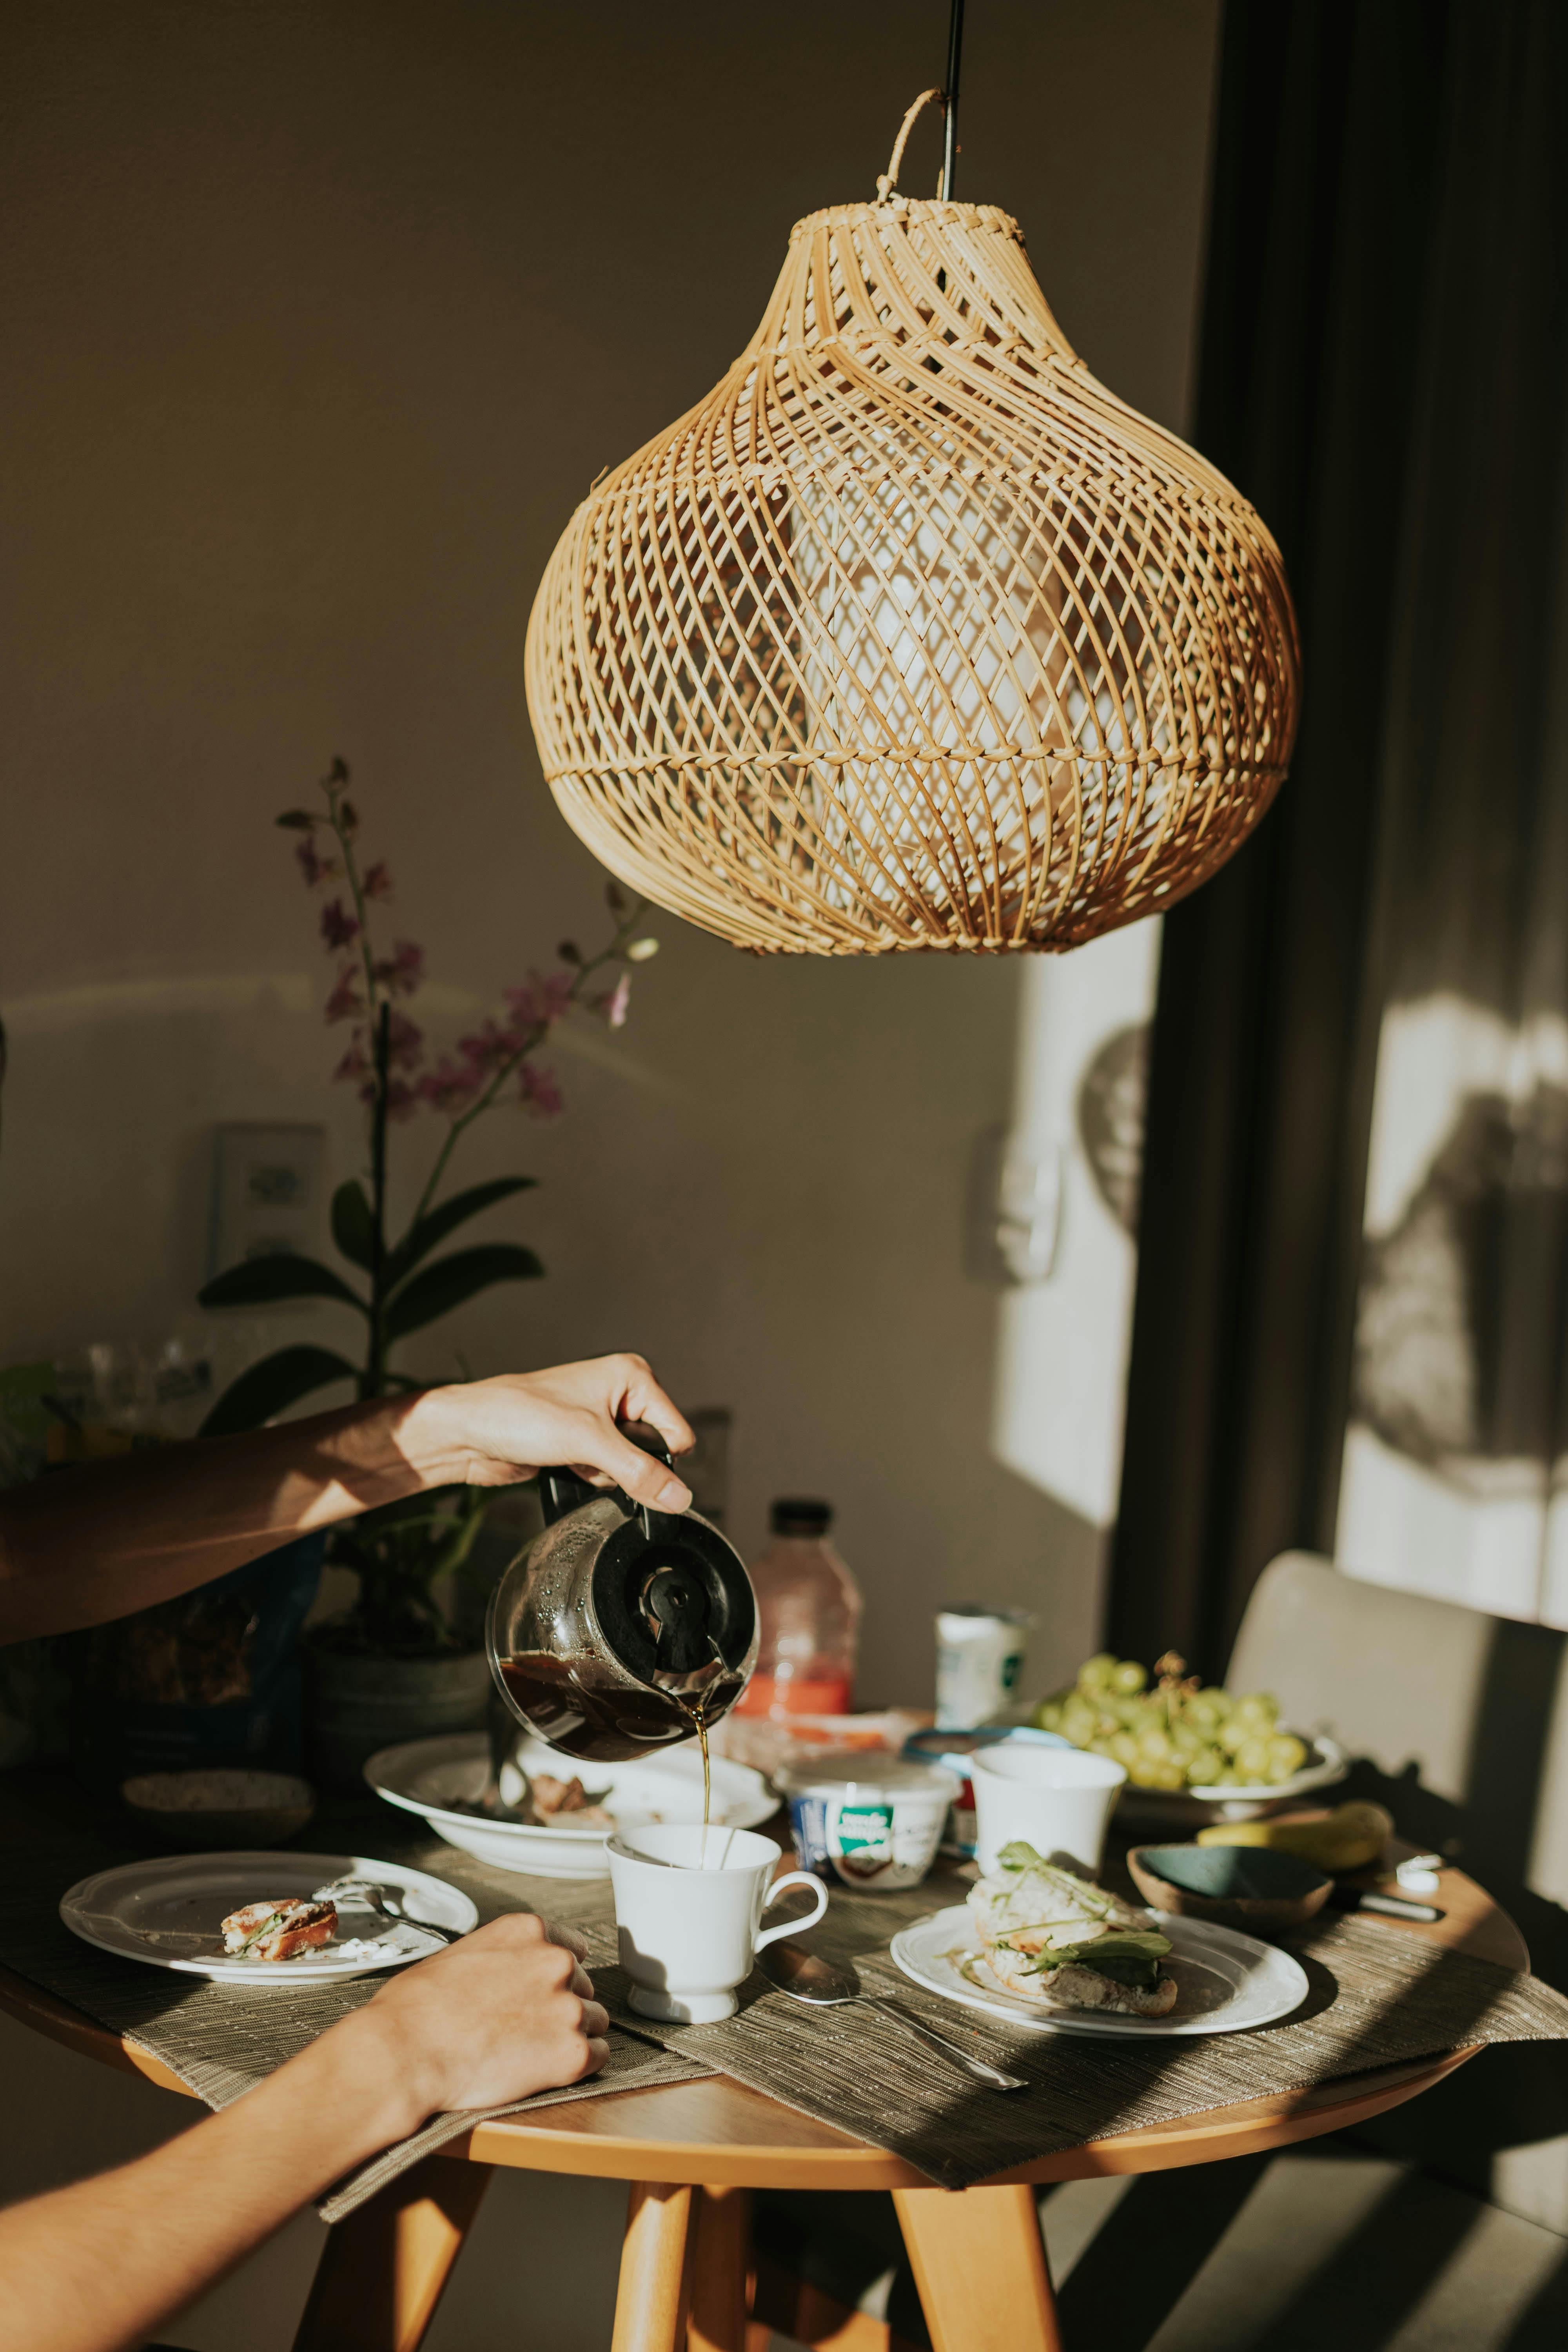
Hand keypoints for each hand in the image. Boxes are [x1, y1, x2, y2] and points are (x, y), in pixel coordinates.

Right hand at [341, 1913, 609, 2131]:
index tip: (539, 1993)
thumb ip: (505, 1955)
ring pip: (592, 2020)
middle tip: (523, 2028)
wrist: (406, 2053)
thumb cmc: (418, 2008)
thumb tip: (512, 1970)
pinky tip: (545, 2069)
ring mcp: (568, 2007)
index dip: (554, 1976)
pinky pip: (599, 2056)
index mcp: (530, 1931)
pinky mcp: (572, 2052)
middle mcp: (556, 1962)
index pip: (573, 1948)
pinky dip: (578, 2065)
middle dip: (559, 2006)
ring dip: (568, 2035)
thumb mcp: (464, 1954)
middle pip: (582, 1986)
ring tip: (528, 2051)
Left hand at [409, 1354, 694, 1510]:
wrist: (470, 1433)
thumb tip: (679, 1496)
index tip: (630, 1467)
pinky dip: (591, 1476)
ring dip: (605, 1473)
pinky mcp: (582, 1442)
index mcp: (632, 1376)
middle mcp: (619, 1393)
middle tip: (595, 1457)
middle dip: (626, 1467)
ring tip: (575, 1457)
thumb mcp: (589, 1443)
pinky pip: (606, 1472)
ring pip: (629, 1466)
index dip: (660, 1459)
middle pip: (653, 1451)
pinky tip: (567, 1465)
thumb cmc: (518, 1414)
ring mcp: (599, 1418)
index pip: (676, 1432)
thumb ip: (639, 1472)